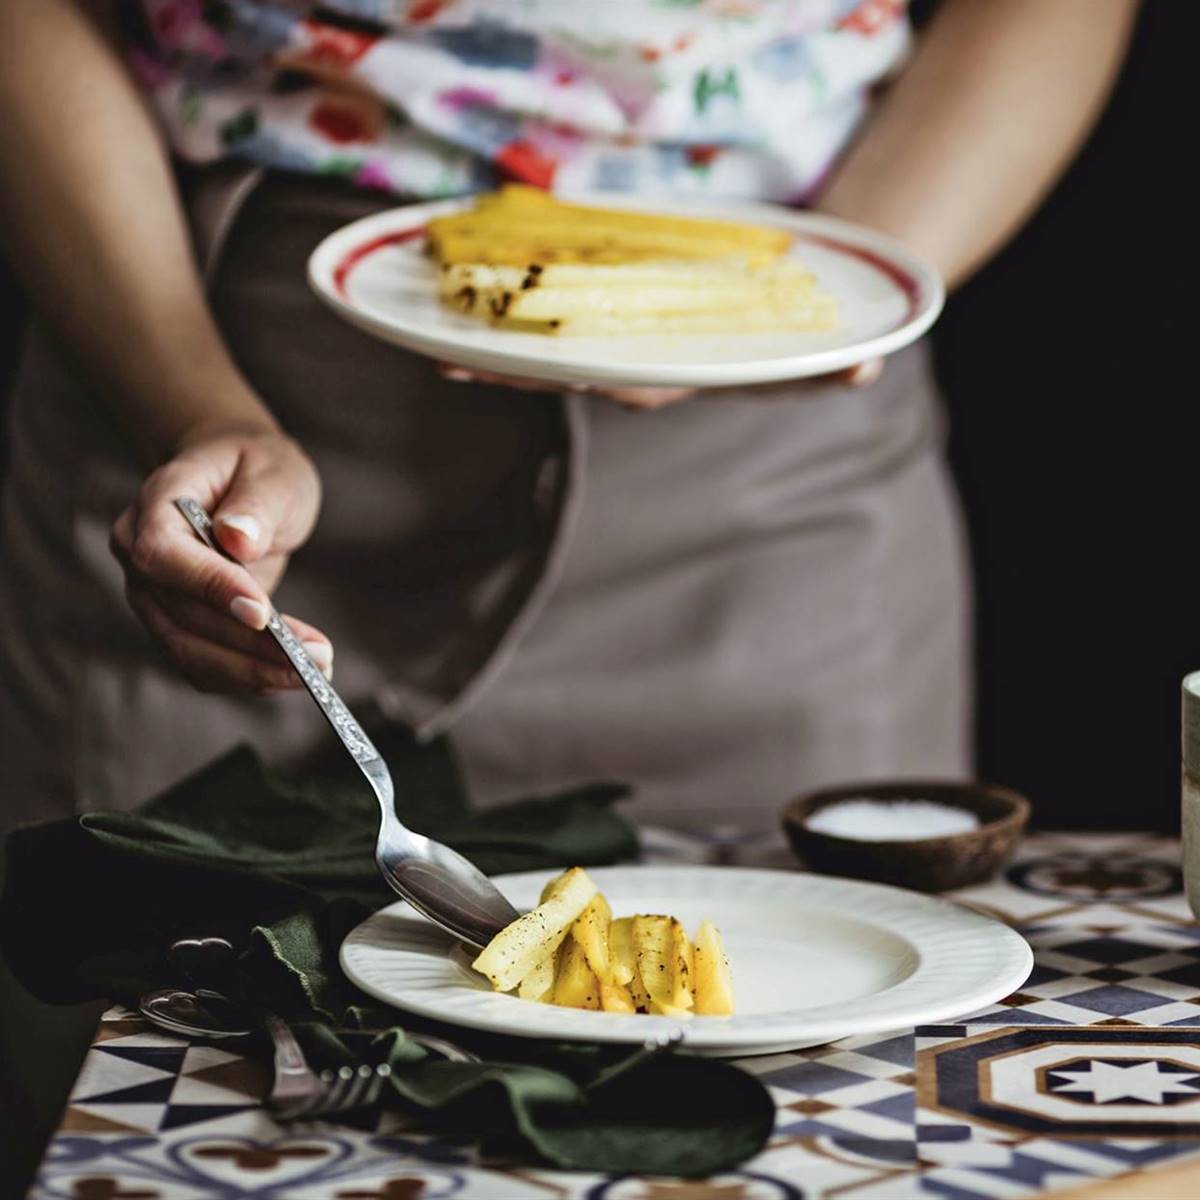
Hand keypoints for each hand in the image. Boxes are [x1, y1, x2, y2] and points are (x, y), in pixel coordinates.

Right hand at [110, 421, 327, 694]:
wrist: (240, 480)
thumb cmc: (257, 467)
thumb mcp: (272, 471)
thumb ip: (256, 504)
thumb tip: (238, 539)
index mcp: (155, 506)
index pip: (163, 554)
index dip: (209, 587)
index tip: (263, 614)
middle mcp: (140, 557)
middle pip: (182, 616)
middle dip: (251, 644)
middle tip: (316, 656)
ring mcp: (154, 597)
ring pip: (190, 651)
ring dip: (253, 671)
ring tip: (315, 669)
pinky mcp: (178, 625)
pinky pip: (203, 664)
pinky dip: (247, 676)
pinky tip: (291, 674)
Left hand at [437, 359, 883, 408]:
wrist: (774, 316)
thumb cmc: (790, 336)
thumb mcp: (820, 352)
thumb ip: (838, 365)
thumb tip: (868, 369)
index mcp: (679, 377)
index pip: (628, 381)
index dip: (582, 375)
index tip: (541, 372)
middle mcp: (640, 371)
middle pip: (569, 372)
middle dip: (513, 369)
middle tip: (448, 361)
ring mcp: (621, 351)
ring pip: (552, 356)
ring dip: (498, 352)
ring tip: (435, 345)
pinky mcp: (609, 326)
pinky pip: (554, 331)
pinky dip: (513, 325)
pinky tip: (467, 317)